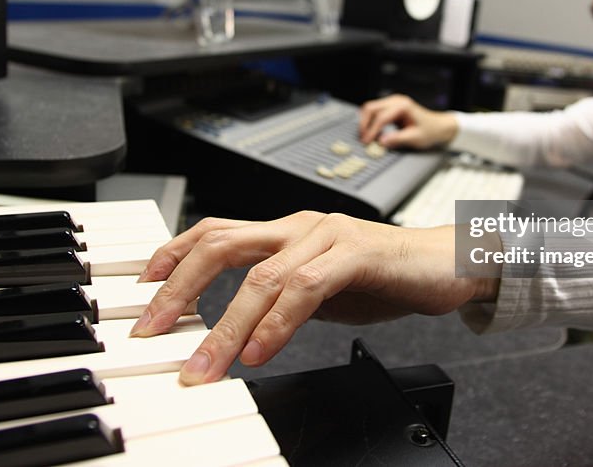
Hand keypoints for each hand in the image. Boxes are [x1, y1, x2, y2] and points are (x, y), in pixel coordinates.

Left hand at [130, 211, 496, 384]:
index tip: (143, 290)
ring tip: (205, 366)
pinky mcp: (355, 253)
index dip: (173, 255)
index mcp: (286, 231)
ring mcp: (327, 235)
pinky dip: (276, 323)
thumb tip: (237, 331)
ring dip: (224, 325)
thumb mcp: (319, 288)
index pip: (215, 231)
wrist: (449, 263)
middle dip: (179, 289)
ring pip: (261, 275)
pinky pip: (305, 287)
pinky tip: (259, 351)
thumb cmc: (384, 275)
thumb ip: (279, 300)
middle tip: (153, 330)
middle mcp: (299, 226)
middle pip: (221, 243)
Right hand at [358, 94, 458, 149]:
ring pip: (371, 108)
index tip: (366, 142)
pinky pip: (375, 110)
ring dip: (365, 121)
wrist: (438, 126)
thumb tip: (381, 142)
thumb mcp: (415, 138)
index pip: (381, 117)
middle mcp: (396, 101)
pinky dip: (370, 120)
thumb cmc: (430, 131)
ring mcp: (393, 102)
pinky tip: (370, 131)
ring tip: (365, 136)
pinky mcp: (391, 106)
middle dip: (364, 123)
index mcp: (403, 106)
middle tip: (362, 138)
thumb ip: (398, 139)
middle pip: (371, 108)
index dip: (371, 130)